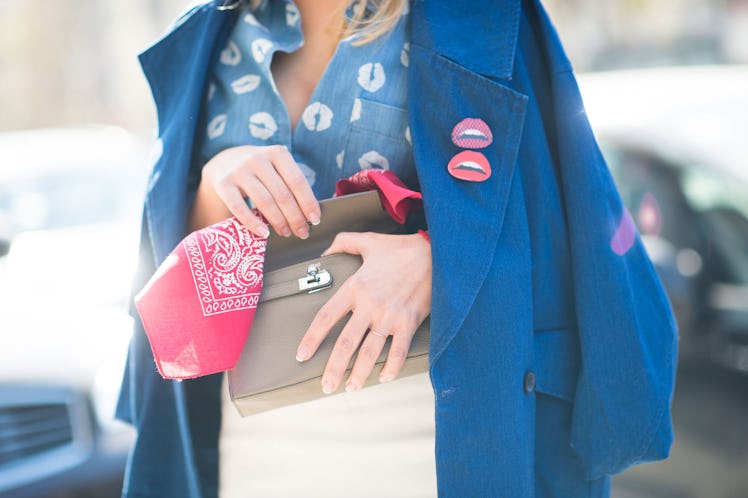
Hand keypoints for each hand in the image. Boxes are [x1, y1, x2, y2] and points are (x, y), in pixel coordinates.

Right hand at [190, 145, 320, 236]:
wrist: (224, 160)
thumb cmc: (260, 170)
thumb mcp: (277, 167)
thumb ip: (291, 184)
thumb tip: (310, 214)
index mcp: (277, 153)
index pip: (297, 181)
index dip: (308, 202)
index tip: (315, 220)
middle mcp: (257, 159)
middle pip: (282, 194)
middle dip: (295, 217)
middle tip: (302, 232)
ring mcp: (239, 170)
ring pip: (264, 201)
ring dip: (278, 221)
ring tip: (286, 233)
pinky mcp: (223, 184)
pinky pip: (239, 208)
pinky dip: (253, 223)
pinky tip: (263, 232)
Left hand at [296, 232, 431, 392]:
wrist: (435, 253)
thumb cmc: (401, 248)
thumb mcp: (369, 241)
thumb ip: (344, 243)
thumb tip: (325, 251)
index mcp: (355, 287)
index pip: (326, 317)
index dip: (312, 338)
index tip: (302, 354)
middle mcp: (370, 306)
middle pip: (346, 343)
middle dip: (333, 368)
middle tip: (325, 386)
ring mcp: (390, 316)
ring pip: (370, 352)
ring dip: (359, 373)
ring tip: (350, 388)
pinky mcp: (409, 322)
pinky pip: (398, 350)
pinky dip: (391, 366)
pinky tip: (383, 377)